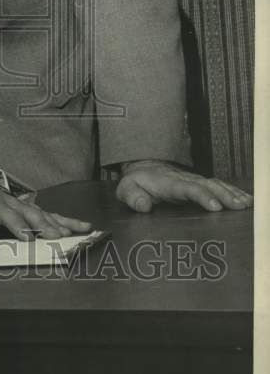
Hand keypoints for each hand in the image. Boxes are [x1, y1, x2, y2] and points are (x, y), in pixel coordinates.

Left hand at [0, 185, 90, 240]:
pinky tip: (84, 226)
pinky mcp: (36, 210)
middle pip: (31, 215)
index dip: (18, 225)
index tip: (27, 238)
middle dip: (44, 226)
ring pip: (45, 215)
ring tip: (71, 235)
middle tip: (55, 237)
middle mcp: (15, 203)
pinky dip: (70, 221)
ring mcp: (28, 205)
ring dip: (59, 225)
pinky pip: (54, 215)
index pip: (8, 215)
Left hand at [117, 160, 252, 212]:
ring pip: (216, 184)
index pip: (187, 188)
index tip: (215, 206)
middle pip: (207, 185)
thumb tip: (142, 206)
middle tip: (239, 207)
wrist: (142, 166)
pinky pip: (218, 185)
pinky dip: (233, 191)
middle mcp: (184, 179)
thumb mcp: (126, 189)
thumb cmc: (136, 181)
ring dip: (232, 194)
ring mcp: (193, 180)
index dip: (202, 196)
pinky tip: (245, 200)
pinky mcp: (199, 183)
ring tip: (246, 204)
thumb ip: (132, 197)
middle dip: (224, 196)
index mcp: (168, 183)